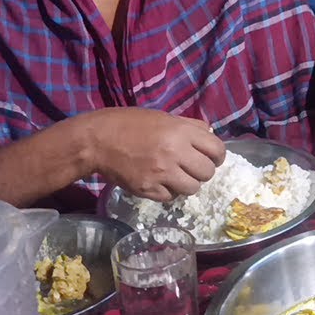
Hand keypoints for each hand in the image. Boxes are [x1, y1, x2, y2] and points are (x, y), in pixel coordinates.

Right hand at [83, 108, 224, 201]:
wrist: (97, 140)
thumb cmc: (128, 123)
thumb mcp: (161, 117)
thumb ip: (188, 125)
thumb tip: (209, 135)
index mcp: (180, 132)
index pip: (217, 150)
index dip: (217, 156)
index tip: (210, 158)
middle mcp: (175, 153)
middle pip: (207, 173)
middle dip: (201, 171)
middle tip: (189, 167)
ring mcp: (162, 173)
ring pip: (192, 189)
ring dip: (186, 184)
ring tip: (174, 176)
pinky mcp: (149, 189)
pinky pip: (171, 197)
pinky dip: (167, 191)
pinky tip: (158, 181)